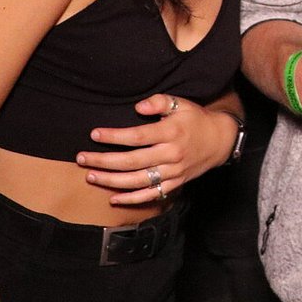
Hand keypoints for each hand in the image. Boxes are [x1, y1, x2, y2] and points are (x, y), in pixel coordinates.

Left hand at [77, 93, 234, 203]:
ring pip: (137, 180)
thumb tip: (137, 107)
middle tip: (81, 158)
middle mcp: (171, 154)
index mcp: (171, 132)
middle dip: (103, 160)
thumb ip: (159, 102)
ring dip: (111, 180)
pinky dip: (132, 199)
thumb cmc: (196, 119)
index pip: (137, 137)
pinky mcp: (175, 183)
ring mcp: (173, 171)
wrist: (220, 140)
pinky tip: (113, 198)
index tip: (95, 134)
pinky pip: (151, 194)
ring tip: (91, 176)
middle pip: (132, 161)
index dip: (114, 137)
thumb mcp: (181, 103)